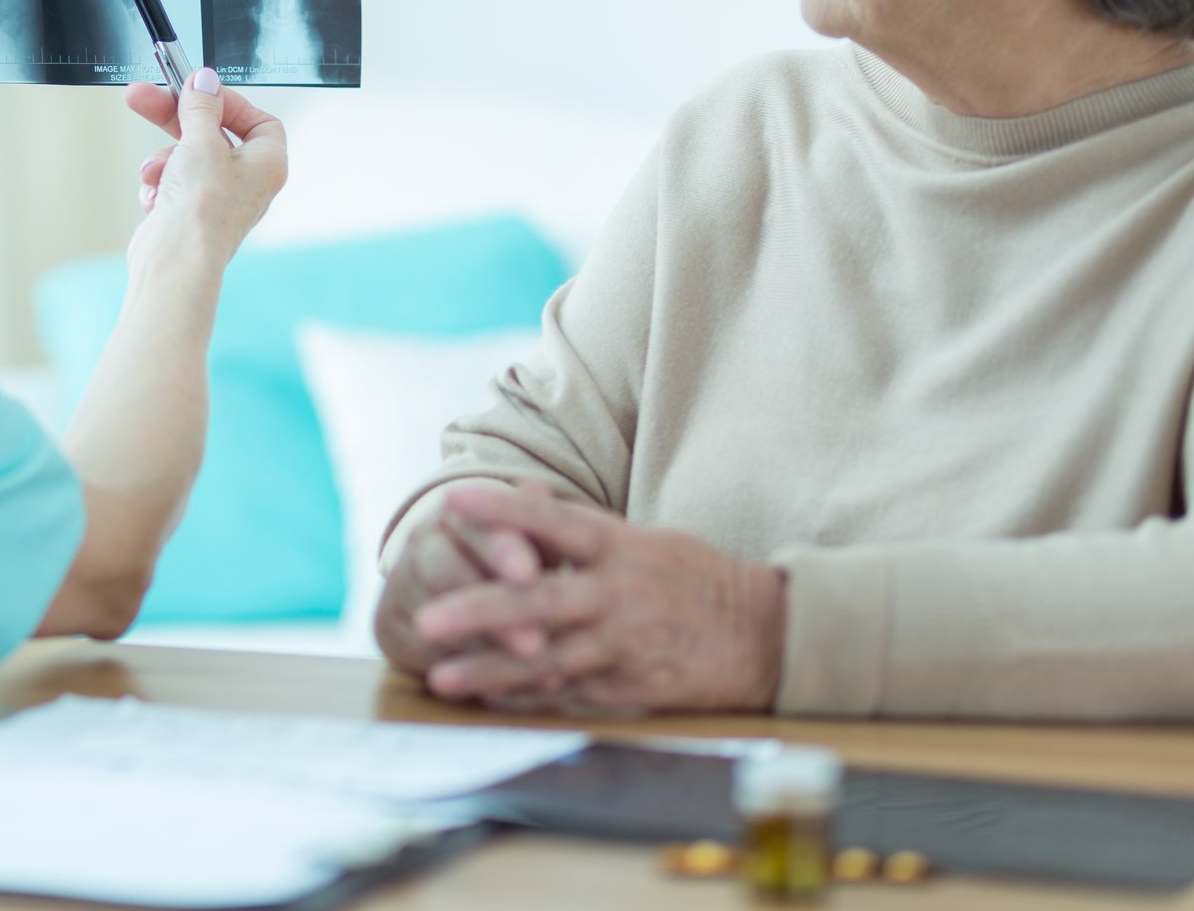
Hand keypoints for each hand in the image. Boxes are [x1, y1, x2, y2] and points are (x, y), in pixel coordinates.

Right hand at [121, 71, 286, 270]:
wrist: (175, 260)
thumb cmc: (203, 210)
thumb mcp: (202, 142)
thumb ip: (201, 107)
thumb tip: (205, 81)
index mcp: (267, 164)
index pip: (257, 120)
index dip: (228, 102)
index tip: (198, 91)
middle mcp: (247, 182)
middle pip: (212, 134)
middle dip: (174, 119)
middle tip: (143, 97)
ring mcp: (217, 199)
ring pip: (185, 158)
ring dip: (163, 160)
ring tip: (154, 173)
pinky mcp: (189, 213)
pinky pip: (171, 183)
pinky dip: (159, 186)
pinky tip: (155, 198)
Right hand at [375, 495, 549, 676]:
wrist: (456, 591)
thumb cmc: (510, 560)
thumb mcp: (530, 539)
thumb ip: (536, 521)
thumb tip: (535, 488)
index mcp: (456, 513)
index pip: (473, 525)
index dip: (500, 548)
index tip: (529, 574)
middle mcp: (420, 544)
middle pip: (445, 570)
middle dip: (491, 609)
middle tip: (535, 642)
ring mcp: (401, 587)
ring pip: (434, 617)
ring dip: (483, 648)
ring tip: (530, 672)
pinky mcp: (390, 630)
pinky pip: (424, 655)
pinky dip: (467, 674)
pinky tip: (506, 689)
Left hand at [410, 482, 786, 714]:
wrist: (767, 635)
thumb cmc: (697, 579)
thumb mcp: (648, 539)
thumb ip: (583, 527)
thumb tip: (524, 494)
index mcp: (622, 546)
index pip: (555, 520)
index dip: (504, 510)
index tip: (453, 502)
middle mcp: (620, 591)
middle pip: (539, 598)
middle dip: (478, 609)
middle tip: (426, 619)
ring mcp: (626, 642)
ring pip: (547, 657)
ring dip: (490, 671)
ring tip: (440, 679)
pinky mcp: (634, 685)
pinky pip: (570, 692)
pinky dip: (528, 697)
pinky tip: (489, 701)